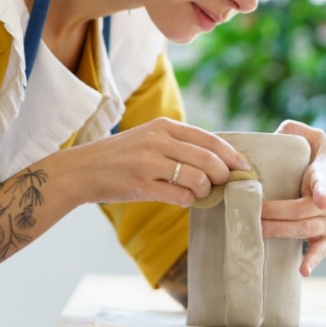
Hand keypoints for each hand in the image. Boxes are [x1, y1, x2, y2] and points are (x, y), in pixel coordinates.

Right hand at [71, 118, 250, 206]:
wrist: (81, 169)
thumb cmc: (119, 156)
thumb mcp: (148, 137)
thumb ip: (178, 143)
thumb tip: (217, 159)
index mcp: (163, 125)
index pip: (209, 139)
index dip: (231, 154)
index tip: (244, 166)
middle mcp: (157, 140)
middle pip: (208, 159)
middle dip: (223, 175)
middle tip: (225, 184)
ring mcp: (148, 162)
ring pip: (197, 178)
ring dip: (205, 190)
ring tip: (200, 192)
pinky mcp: (141, 185)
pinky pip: (180, 196)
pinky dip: (189, 200)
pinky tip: (184, 199)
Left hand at [260, 120, 325, 276]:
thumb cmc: (325, 168)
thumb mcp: (319, 144)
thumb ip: (299, 131)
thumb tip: (277, 131)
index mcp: (325, 178)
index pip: (324, 184)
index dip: (321, 191)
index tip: (320, 201)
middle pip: (301, 211)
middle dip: (276, 213)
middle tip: (253, 213)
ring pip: (302, 230)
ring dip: (279, 232)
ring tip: (258, 231)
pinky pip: (319, 252)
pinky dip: (312, 262)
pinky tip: (303, 271)